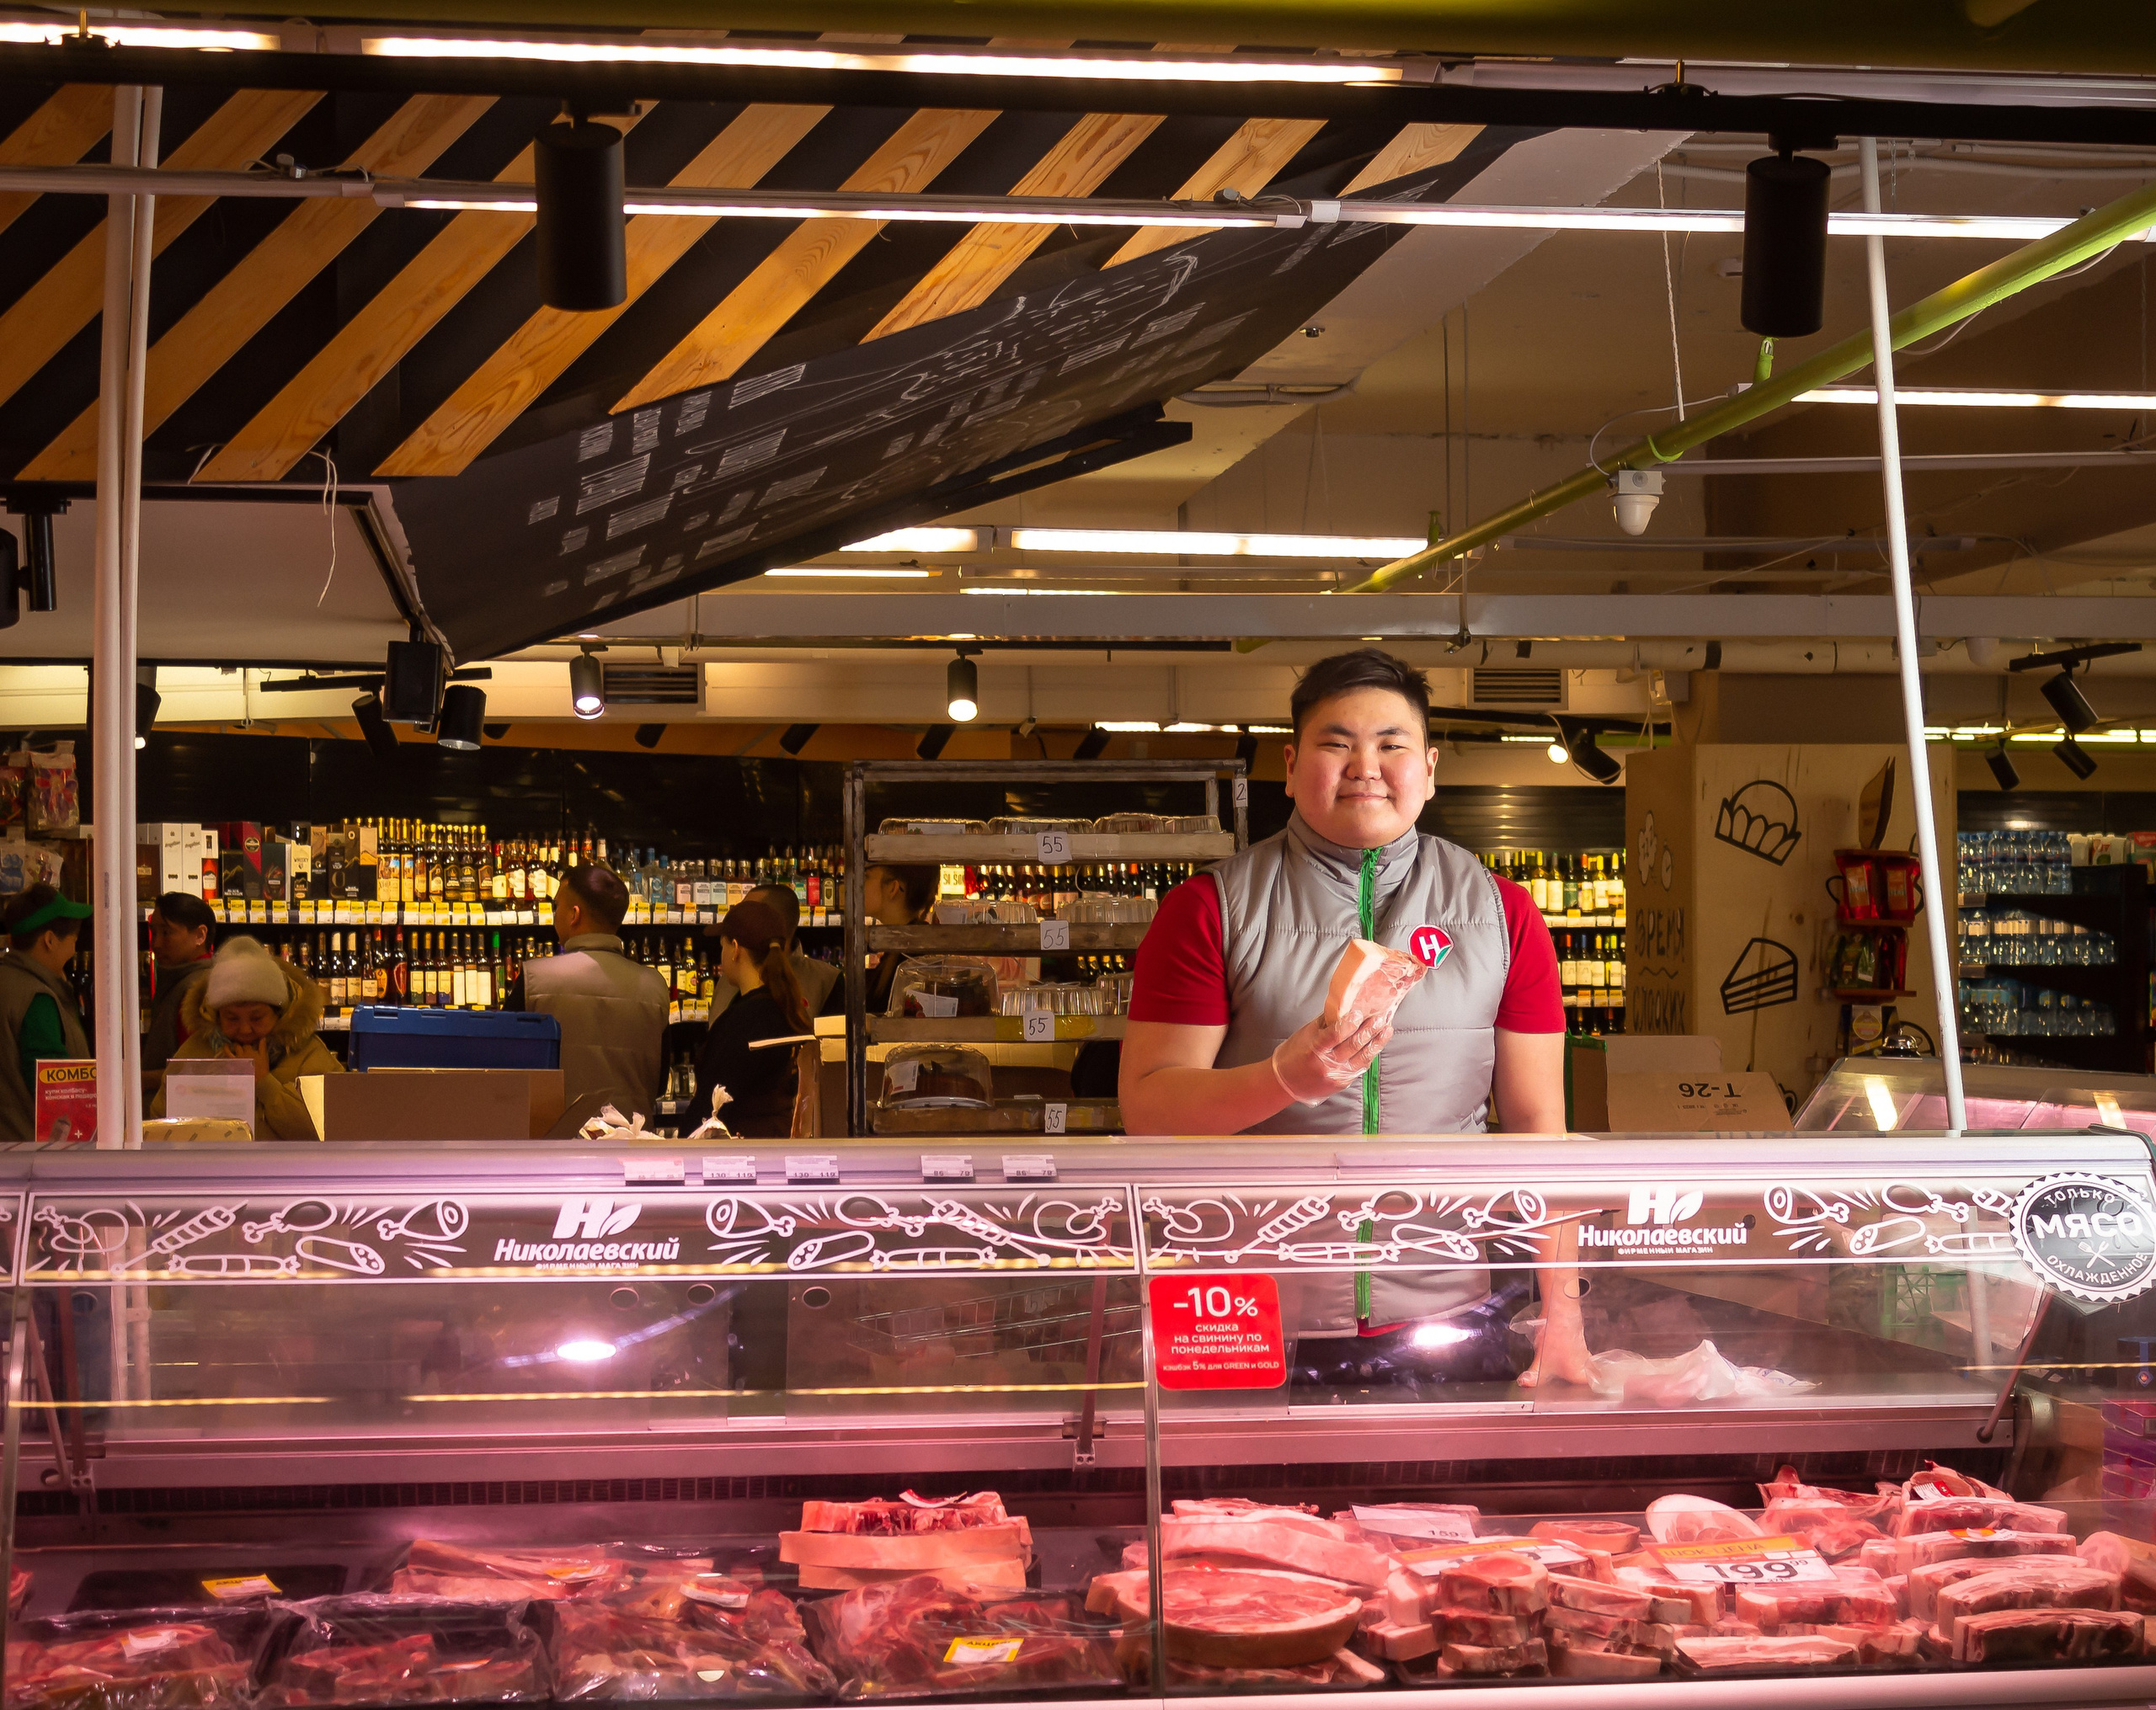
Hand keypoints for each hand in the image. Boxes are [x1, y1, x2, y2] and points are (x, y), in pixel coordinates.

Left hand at [224, 1041, 270, 1083]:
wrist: (255, 1080)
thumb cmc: (262, 1069)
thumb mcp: (264, 1057)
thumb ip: (263, 1046)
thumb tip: (263, 1037)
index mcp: (251, 1051)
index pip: (249, 1042)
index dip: (249, 1040)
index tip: (250, 1040)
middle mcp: (243, 1052)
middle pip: (242, 1044)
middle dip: (241, 1041)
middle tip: (242, 1040)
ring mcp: (237, 1057)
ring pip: (235, 1047)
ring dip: (234, 1043)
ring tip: (234, 1041)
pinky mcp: (232, 1062)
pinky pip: (227, 1053)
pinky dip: (226, 1048)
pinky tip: (226, 1045)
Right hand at [1270, 1011, 1389, 1105]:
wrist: (1286, 1083)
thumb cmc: (1294, 1055)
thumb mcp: (1306, 1034)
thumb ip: (1326, 1023)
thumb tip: (1345, 1008)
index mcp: (1314, 1050)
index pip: (1335, 1034)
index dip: (1349, 1023)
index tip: (1359, 1012)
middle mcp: (1327, 1065)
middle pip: (1353, 1045)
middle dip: (1369, 1030)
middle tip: (1380, 1017)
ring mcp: (1337, 1076)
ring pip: (1362, 1057)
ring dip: (1376, 1042)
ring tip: (1387, 1029)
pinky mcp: (1344, 1083)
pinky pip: (1361, 1066)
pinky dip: (1370, 1054)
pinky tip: (1377, 1044)